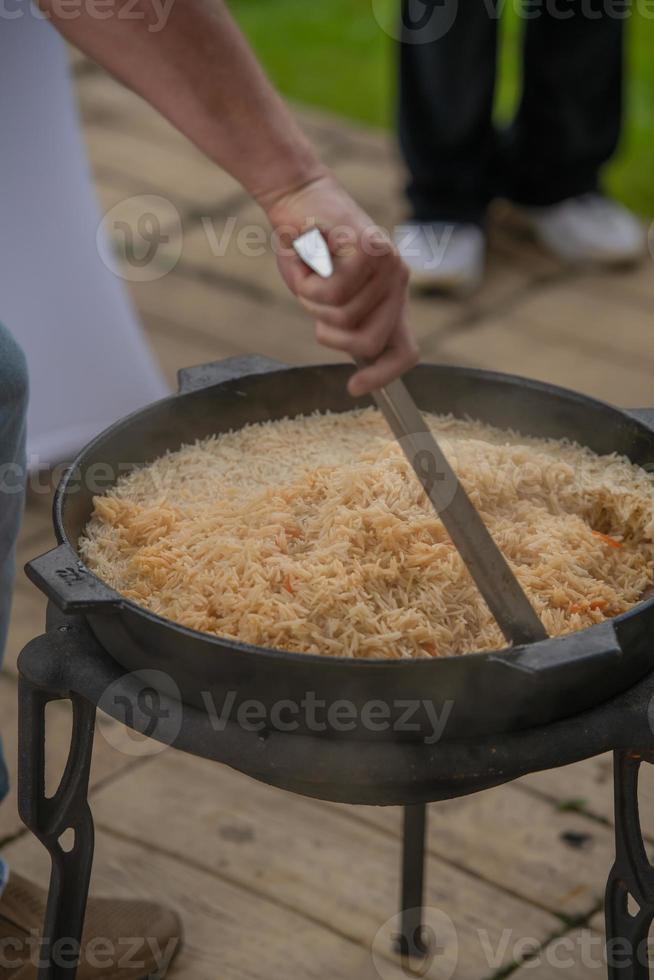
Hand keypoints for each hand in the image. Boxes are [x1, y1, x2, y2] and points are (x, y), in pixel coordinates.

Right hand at [261, 173, 417, 395]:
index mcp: (391, 298)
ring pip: (345, 316)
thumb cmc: (307, 248)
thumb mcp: (325, 296)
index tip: (354, 388)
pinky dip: (308, 283)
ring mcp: (389, 264)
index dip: (383, 375)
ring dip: (313, 302)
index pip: (405, 349)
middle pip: (368, 341)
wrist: (296, 195)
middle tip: (314, 309)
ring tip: (310, 273)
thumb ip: (345, 322)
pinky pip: (334, 292)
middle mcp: (398, 282)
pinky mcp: (371, 248)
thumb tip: (359, 353)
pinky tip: (309, 257)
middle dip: (330, 336)